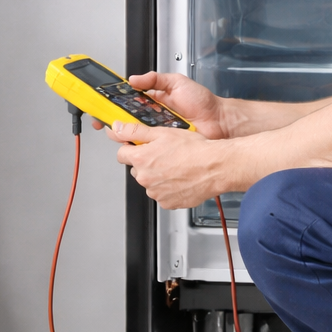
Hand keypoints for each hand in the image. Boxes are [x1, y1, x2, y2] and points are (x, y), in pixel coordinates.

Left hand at [108, 120, 228, 208]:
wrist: (215, 167)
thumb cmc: (194, 149)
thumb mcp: (163, 132)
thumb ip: (135, 131)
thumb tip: (117, 128)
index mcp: (141, 159)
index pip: (121, 155)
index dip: (131, 148)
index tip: (141, 146)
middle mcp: (145, 179)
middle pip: (136, 169)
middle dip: (146, 162)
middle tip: (165, 154)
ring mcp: (156, 193)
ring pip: (150, 182)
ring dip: (158, 176)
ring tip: (177, 166)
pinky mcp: (168, 203)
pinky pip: (163, 195)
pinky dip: (169, 188)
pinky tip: (181, 178)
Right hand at [125, 71, 231, 138]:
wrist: (219, 121)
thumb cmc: (203, 102)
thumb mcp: (177, 82)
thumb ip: (155, 78)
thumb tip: (134, 79)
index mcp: (154, 102)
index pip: (129, 103)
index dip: (116, 106)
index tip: (106, 107)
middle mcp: (154, 119)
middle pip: (129, 122)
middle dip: (120, 123)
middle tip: (119, 121)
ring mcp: (160, 134)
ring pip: (138, 136)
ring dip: (133, 135)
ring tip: (133, 130)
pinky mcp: (167, 147)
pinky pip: (152, 147)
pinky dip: (148, 146)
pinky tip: (147, 142)